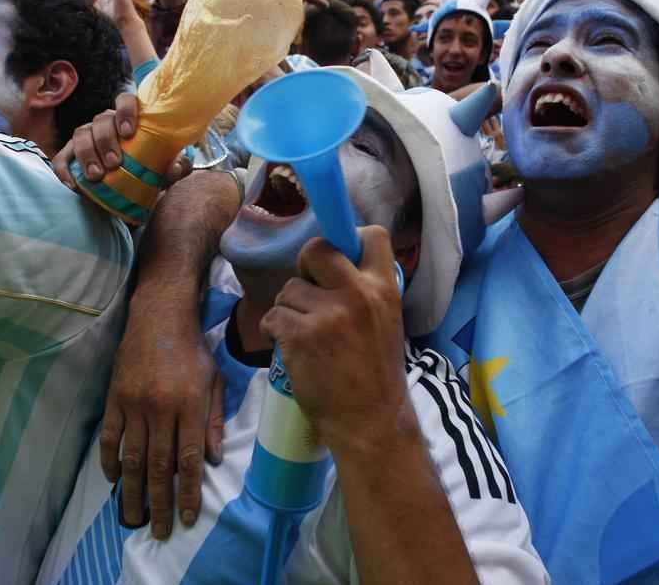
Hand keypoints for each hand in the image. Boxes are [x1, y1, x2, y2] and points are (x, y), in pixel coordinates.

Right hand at [52, 93, 191, 188]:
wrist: (132, 187)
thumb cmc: (151, 168)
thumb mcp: (167, 168)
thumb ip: (177, 166)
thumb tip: (175, 167)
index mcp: (130, 118)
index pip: (126, 100)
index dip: (126, 111)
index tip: (129, 133)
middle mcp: (106, 122)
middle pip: (101, 120)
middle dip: (106, 141)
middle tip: (114, 163)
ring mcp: (88, 135)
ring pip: (80, 134)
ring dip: (87, 154)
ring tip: (97, 175)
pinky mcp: (72, 153)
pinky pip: (63, 157)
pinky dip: (64, 170)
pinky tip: (73, 185)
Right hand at [99, 290, 224, 537]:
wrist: (158, 316)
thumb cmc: (193, 349)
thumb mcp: (215, 380)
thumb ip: (214, 420)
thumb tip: (212, 460)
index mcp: (189, 404)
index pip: (189, 459)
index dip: (189, 492)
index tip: (188, 517)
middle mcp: (160, 408)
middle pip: (158, 466)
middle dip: (159, 503)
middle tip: (158, 531)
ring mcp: (134, 404)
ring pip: (131, 458)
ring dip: (132, 492)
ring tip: (132, 517)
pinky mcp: (115, 398)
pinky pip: (110, 437)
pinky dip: (110, 461)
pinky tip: (115, 480)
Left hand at [261, 227, 410, 456]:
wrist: (370, 422)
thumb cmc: (375, 375)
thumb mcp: (386, 321)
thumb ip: (364, 291)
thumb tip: (331, 265)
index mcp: (385, 289)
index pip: (371, 235)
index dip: (348, 239)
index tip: (338, 259)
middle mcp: (358, 294)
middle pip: (317, 249)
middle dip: (305, 265)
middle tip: (308, 290)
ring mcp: (327, 315)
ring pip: (289, 289)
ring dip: (289, 308)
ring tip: (304, 333)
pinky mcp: (300, 336)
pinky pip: (273, 316)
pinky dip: (274, 330)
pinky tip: (287, 344)